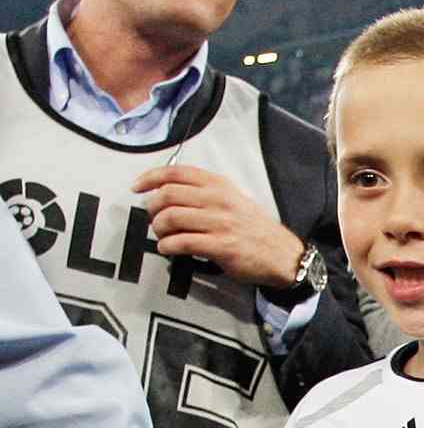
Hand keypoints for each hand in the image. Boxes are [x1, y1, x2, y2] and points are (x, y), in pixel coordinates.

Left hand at [134, 164, 305, 289]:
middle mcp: (218, 200)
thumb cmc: (254, 229)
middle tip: (154, 219)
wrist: (282, 255)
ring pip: (172, 218)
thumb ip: (204, 192)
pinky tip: (168, 249)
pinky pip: (183, 242)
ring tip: (162, 236)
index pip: (175, 172)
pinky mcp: (221, 246)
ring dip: (159, 229)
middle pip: (168, 195)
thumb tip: (169, 194)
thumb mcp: (233, 199)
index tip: (138, 187)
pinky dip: (168, 246)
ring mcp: (220, 223)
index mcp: (218, 185)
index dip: (150, 178)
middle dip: (153, 208)